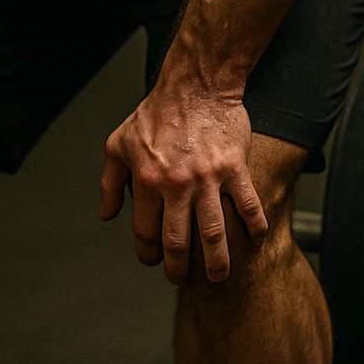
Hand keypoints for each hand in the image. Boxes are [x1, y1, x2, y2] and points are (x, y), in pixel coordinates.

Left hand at [99, 84, 267, 284]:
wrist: (195, 84)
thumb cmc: (157, 112)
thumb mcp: (119, 143)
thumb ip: (110, 181)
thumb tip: (107, 215)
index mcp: (146, 179)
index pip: (145, 232)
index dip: (148, 254)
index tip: (153, 261)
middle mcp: (176, 183)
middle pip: (177, 242)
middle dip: (178, 269)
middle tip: (181, 278)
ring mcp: (207, 177)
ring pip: (213, 234)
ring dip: (216, 263)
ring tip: (218, 276)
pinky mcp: (234, 168)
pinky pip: (248, 206)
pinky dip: (254, 228)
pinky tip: (255, 242)